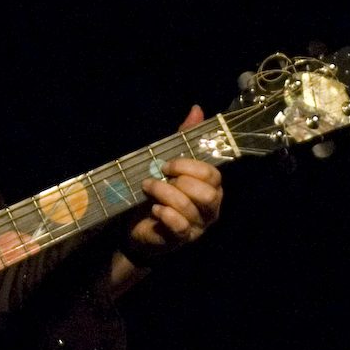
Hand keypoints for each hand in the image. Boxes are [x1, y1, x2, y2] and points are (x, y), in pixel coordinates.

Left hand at [122, 105, 223, 266]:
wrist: (137, 226)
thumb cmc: (158, 192)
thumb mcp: (170, 163)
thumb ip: (184, 139)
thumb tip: (197, 109)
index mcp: (211, 188)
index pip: (213, 175)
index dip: (189, 166)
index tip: (167, 164)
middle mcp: (210, 209)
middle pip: (208, 193)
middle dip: (181, 181)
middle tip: (160, 176)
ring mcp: (198, 227)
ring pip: (190, 208)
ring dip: (165, 194)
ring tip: (148, 188)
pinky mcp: (181, 240)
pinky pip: (180, 227)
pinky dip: (166, 214)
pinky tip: (154, 209)